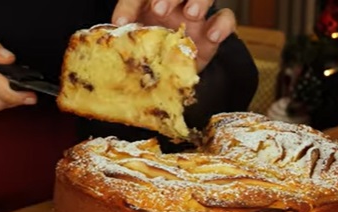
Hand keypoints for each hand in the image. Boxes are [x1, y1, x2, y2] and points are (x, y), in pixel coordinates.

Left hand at [111, 0, 236, 70]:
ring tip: (191, 13)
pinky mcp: (213, 32)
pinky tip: (212, 35)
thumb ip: (124, 38)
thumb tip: (111, 35)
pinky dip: (222, 24)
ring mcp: (195, 15)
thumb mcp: (132, 48)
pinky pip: (226, 18)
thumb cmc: (147, 56)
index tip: (121, 22)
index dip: (130, 5)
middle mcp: (174, 4)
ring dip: (199, 0)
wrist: (167, 77)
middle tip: (159, 9)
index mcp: (149, 3)